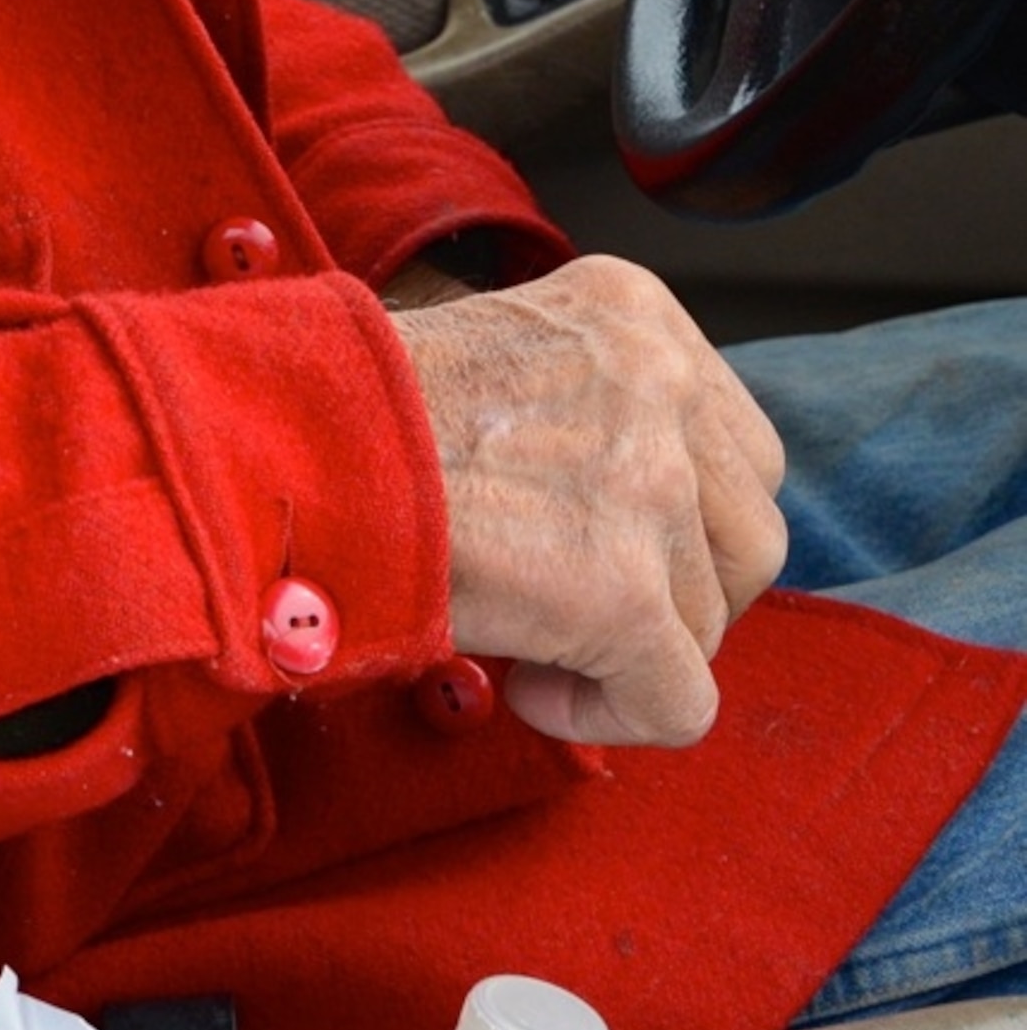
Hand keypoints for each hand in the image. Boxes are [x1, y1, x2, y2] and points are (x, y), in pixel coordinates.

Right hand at [387, 255, 785, 749]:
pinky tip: (528, 685)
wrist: (281, 444)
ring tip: (531, 636)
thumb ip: (590, 406)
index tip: (582, 536)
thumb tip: (627, 513)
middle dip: (675, 588)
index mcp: (634, 313)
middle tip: (570, 600)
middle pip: (747, 532)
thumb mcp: (503, 354)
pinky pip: (678, 702)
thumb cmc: (356, 409)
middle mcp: (662, 380)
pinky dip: (608, 716)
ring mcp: (650, 483)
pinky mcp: (622, 589)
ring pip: (713, 620)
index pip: (732, 443)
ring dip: (633, 650)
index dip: (670, 518)